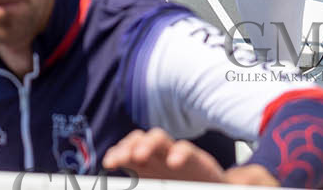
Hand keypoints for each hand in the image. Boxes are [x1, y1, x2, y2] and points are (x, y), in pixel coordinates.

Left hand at [103, 128, 232, 181]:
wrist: (213, 188)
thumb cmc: (179, 186)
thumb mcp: (155, 186)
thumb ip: (140, 184)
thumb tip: (114, 187)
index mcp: (145, 166)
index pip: (126, 151)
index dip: (116, 154)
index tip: (109, 163)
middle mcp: (158, 156)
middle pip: (138, 140)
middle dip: (127, 147)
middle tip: (120, 159)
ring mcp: (175, 154)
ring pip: (158, 138)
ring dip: (146, 144)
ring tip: (139, 156)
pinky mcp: (196, 159)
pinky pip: (185, 149)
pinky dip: (179, 153)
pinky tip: (173, 163)